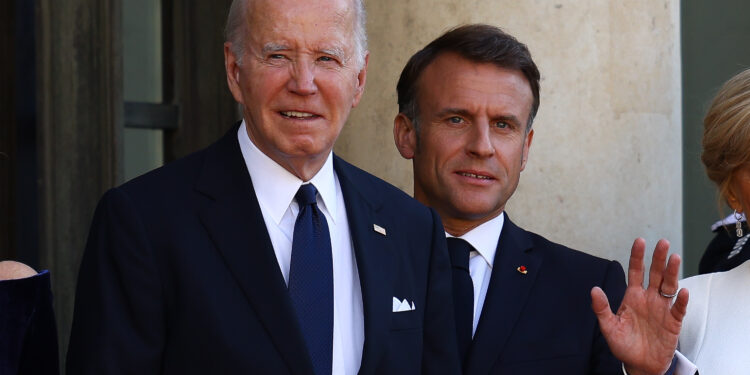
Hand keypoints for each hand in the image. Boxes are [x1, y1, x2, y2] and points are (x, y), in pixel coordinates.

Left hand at [591, 238, 688, 374]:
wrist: (640, 364)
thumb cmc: (623, 344)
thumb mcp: (609, 327)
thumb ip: (601, 309)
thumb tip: (594, 290)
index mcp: (633, 296)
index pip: (636, 271)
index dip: (638, 257)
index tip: (640, 241)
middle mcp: (649, 298)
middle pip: (655, 274)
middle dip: (658, 258)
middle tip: (663, 243)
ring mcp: (662, 308)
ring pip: (669, 286)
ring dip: (672, 272)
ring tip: (674, 257)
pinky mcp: (673, 322)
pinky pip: (678, 308)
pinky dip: (681, 300)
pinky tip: (682, 291)